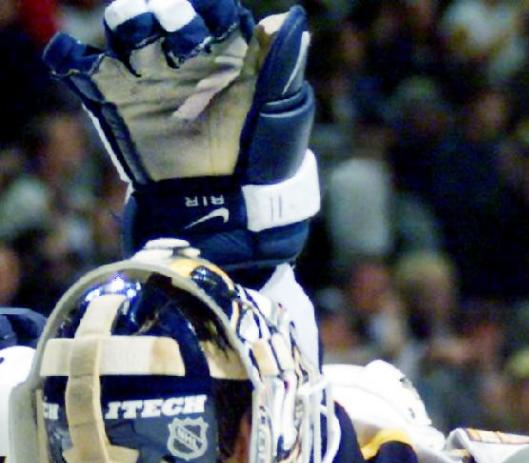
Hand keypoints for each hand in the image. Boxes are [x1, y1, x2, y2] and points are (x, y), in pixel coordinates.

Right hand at [44, 0, 319, 277]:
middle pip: (161, 12)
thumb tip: (286, 20)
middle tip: (176, 31)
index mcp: (224, 52)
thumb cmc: (258, 158)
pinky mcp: (116, 101)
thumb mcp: (277, 112)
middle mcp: (182, 57)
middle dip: (167, 14)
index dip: (208, 12)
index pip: (209, 12)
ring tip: (137, 38)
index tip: (214, 24)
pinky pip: (84, 68)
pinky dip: (72, 58)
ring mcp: (147, 77)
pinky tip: (74, 58)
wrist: (222, 207)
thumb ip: (279, 65)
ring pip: (126, 29)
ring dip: (129, 24)